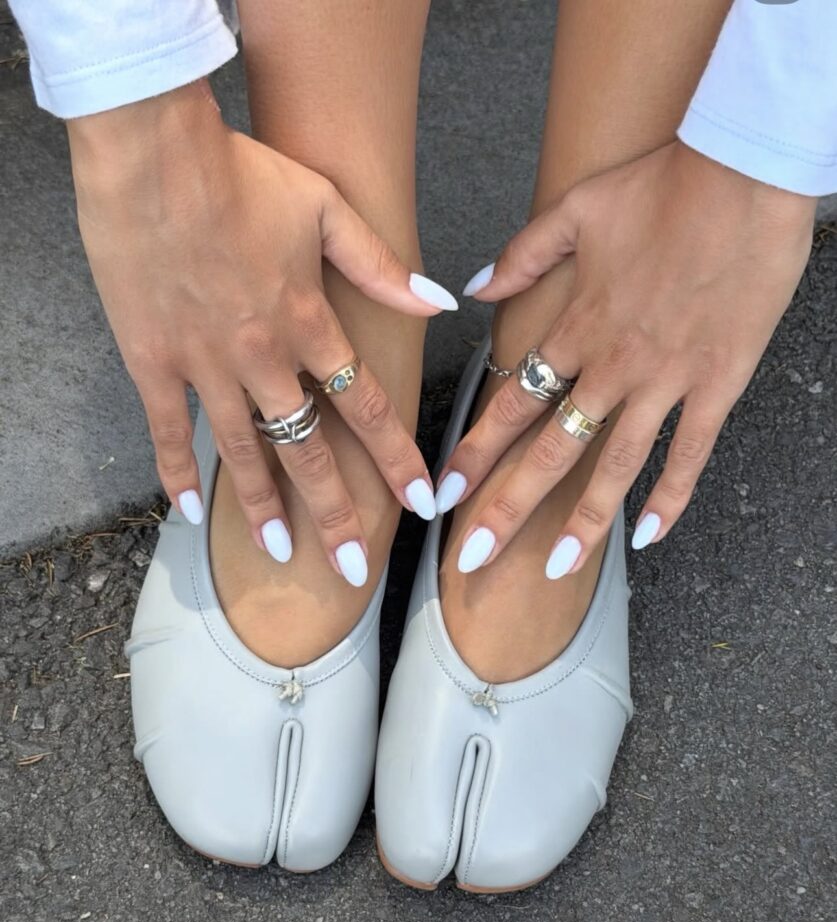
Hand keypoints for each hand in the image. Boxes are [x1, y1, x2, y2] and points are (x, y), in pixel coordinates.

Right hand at [67, 80, 454, 580]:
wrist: (152, 154)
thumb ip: (382, 264)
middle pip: (309, 448)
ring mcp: (206, 365)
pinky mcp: (153, 361)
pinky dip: (177, 473)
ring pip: (244, 452)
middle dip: (336, 511)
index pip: (366, 405)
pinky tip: (191, 514)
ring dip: (266, 506)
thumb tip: (440, 300)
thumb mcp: (327, 207)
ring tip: (281, 554)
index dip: (397, 457)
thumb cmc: (241, 172)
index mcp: (309, 321)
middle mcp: (263, 357)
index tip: (421, 502)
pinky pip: (168, 431)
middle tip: (353, 566)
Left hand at [443, 141, 815, 576]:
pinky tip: (647, 535)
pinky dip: (670, 496)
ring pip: (615, 464)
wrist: (745, 170)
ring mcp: (666, 379)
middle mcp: (612, 364)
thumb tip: (472, 289)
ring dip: (583, 521)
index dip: (474, 449)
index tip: (444, 491)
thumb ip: (522, 256)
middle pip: (549, 450)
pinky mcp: (718, 383)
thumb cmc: (662, 185)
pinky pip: (690, 452)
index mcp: (577, 326)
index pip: (512, 402)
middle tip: (471, 556)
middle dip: (506, 507)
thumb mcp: (576, 208)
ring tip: (554, 567)